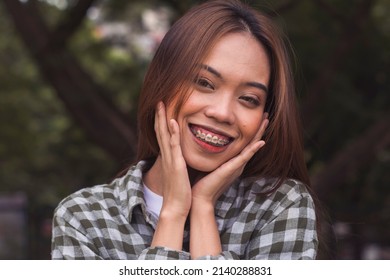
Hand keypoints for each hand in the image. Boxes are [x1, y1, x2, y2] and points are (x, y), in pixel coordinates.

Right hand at [154, 102, 191, 218]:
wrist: (175, 206)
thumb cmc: (179, 192)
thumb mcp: (178, 175)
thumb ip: (179, 165)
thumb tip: (182, 160)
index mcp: (168, 158)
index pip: (163, 136)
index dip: (161, 122)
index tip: (162, 109)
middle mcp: (167, 156)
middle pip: (160, 131)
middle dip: (159, 115)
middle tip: (158, 101)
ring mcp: (170, 159)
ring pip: (164, 134)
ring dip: (162, 118)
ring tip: (161, 104)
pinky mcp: (176, 164)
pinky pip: (174, 145)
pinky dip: (173, 132)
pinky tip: (172, 120)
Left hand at [191, 113, 268, 204]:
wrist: (200, 197)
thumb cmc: (202, 182)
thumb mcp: (208, 163)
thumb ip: (211, 154)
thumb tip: (205, 140)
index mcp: (233, 161)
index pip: (245, 143)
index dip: (251, 131)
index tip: (256, 118)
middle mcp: (238, 163)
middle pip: (252, 142)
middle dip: (259, 128)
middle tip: (266, 115)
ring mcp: (237, 166)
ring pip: (251, 146)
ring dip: (259, 133)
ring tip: (266, 120)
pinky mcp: (232, 169)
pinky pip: (245, 157)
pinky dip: (254, 149)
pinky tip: (261, 141)